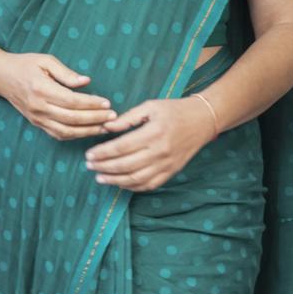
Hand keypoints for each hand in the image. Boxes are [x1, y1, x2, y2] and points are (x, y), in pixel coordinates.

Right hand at [0, 53, 114, 140]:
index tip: (108, 103)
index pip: (72, 101)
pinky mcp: (36, 123)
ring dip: (87, 131)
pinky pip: (57, 134)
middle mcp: (38, 107)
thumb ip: (66, 73)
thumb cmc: (25, 65)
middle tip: (113, 117)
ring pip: (65, 131)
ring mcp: (36, 118)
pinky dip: (74, 135)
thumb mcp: (46, 60)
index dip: (91, 104)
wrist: (0, 76)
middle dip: (94, 119)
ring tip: (105, 128)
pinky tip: (88, 132)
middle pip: (71, 118)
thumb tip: (86, 81)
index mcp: (42, 89)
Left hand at [85, 95, 218, 191]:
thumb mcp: (151, 106)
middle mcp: (160, 151)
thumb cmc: (174, 110)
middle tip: (90, 166)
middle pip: (125, 165)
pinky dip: (132, 187)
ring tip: (100, 177)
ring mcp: (166, 164)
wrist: (203, 120)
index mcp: (154, 132)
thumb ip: (128, 117)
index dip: (103, 153)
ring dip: (114, 180)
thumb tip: (106, 127)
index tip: (89, 154)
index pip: (122, 147)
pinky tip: (120, 183)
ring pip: (135, 179)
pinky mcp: (171, 171)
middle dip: (104, 167)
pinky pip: (149, 185)